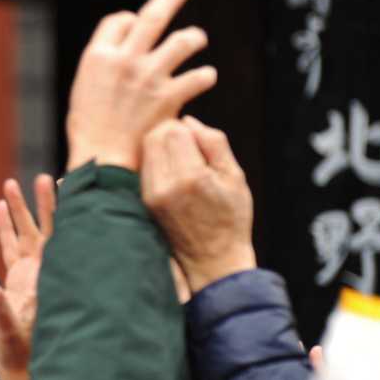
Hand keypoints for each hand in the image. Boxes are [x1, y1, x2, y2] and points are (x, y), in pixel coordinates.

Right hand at [0, 175, 54, 379]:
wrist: (20, 372)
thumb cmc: (20, 355)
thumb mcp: (8, 333)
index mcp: (47, 280)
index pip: (59, 239)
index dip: (61, 214)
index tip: (65, 188)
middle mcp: (43, 274)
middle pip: (46, 230)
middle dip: (44, 204)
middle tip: (45, 177)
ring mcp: (30, 276)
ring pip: (26, 234)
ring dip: (21, 210)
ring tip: (12, 182)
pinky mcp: (16, 282)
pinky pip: (11, 248)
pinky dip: (6, 227)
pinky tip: (1, 207)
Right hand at [65, 0, 215, 171]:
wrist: (104, 161)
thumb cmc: (89, 131)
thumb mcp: (83, 89)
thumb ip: (104, 66)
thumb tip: (122, 50)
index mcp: (98, 56)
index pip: (118, 20)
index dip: (129, 20)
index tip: (135, 24)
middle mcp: (125, 60)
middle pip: (151, 17)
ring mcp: (150, 76)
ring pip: (182, 42)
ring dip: (193, 38)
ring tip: (198, 38)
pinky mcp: (170, 96)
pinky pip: (197, 77)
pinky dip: (203, 76)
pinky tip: (206, 76)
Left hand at [140, 116, 255, 294]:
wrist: (213, 259)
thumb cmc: (231, 217)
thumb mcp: (234, 177)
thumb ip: (214, 143)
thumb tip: (188, 120)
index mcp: (192, 177)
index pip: (174, 130)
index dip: (187, 127)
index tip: (199, 139)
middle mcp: (166, 185)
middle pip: (154, 136)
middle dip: (170, 131)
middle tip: (189, 144)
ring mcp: (152, 195)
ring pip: (146, 150)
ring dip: (162, 145)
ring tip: (183, 158)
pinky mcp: (145, 201)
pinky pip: (145, 167)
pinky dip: (157, 161)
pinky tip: (174, 171)